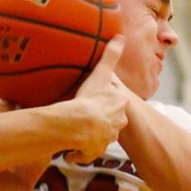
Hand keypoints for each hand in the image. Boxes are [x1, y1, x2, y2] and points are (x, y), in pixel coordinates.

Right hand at [66, 36, 129, 164]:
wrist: (79, 123)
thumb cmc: (90, 98)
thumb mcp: (100, 73)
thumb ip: (111, 55)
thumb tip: (121, 37)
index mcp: (120, 107)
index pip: (118, 106)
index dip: (107, 105)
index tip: (97, 104)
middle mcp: (117, 125)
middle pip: (111, 124)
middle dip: (101, 123)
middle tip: (86, 118)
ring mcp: (106, 140)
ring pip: (99, 140)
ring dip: (89, 139)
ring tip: (76, 133)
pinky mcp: (93, 153)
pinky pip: (86, 154)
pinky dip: (79, 154)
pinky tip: (70, 151)